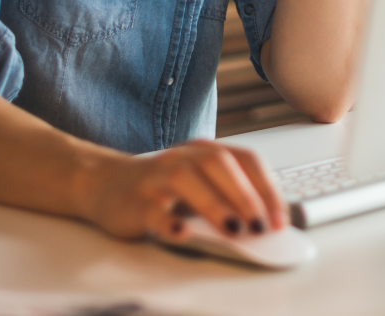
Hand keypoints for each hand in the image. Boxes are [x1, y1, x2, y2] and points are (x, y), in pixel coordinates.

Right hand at [81, 140, 287, 240]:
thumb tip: (265, 222)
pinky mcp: (135, 201)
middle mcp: (182, 157)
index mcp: (204, 151)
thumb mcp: (198, 182)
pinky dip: (169, 222)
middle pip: (218, 164)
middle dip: (245, 195)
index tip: (280, 218)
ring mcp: (156, 177)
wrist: (104, 184)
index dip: (266, 187)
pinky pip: (153, 210)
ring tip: (234, 230)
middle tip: (261, 225)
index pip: (244, 159)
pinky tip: (183, 233)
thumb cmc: (161, 186)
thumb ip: (227, 195)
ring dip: (214, 205)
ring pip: (186, 180)